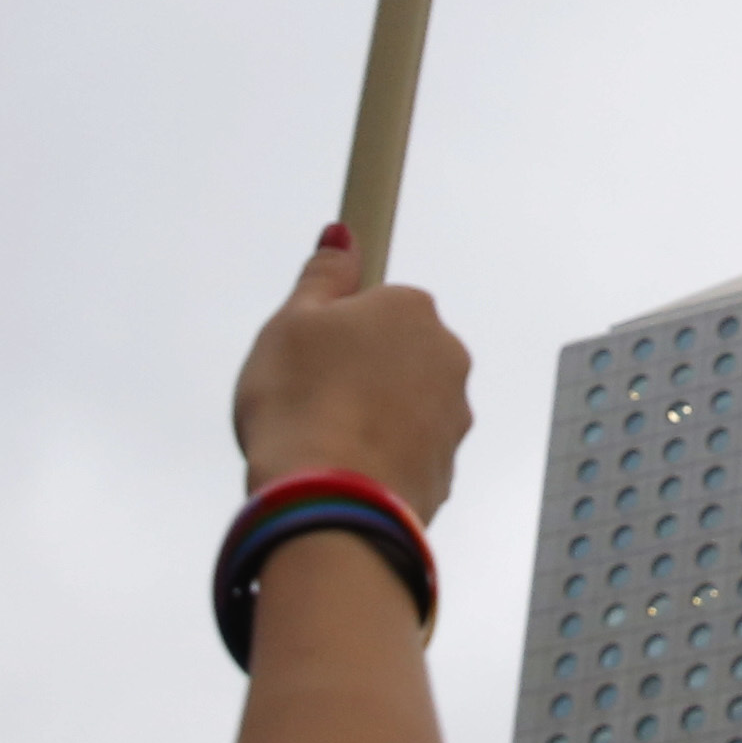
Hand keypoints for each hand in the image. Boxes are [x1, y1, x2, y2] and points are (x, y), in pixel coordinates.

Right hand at [235, 225, 469, 523]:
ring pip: (404, 406)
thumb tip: (342, 236)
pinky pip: (405, 454)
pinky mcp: (445, 471)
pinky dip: (378, 461)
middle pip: (394, 354)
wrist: (331, 506)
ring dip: (371, 418)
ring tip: (322, 441)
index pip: (379, 301)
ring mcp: (453, 417)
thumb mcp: (288, 324)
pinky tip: (343, 473)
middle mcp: (447, 357)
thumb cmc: (303, 406)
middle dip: (358, 373)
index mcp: (411, 309)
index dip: (340, 326)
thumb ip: (321, 276)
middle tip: (308, 397)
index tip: (318, 348)